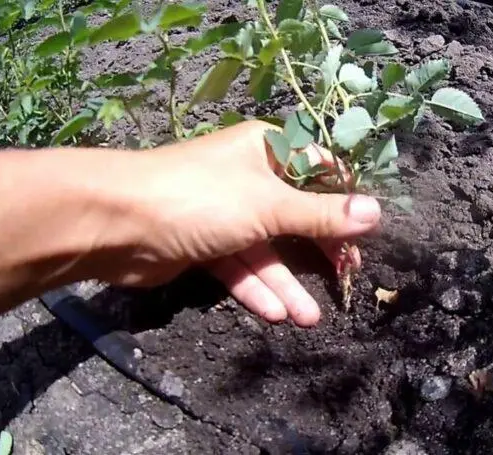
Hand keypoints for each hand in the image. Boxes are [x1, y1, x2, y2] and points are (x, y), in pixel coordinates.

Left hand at [105, 120, 380, 326]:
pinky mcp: (205, 245)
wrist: (116, 223)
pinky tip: (276, 313)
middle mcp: (249, 179)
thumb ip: (321, 214)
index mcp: (266, 151)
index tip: (368, 233)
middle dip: (319, 250)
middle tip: (346, 279)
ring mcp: (225, 214)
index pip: (319, 171)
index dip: (345, 201)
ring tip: (310, 318)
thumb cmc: (201, 198)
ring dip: (287, 283)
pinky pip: (239, 267)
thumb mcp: (269, 205)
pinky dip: (255, 288)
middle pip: (296, 216)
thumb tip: (376, 213)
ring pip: (266, 250)